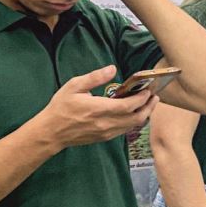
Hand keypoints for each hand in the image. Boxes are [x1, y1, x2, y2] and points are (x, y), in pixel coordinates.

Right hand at [39, 65, 157, 149]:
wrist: (51, 132)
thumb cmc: (60, 108)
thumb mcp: (74, 86)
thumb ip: (95, 77)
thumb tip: (112, 68)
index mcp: (99, 109)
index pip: (129, 105)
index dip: (142, 98)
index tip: (148, 89)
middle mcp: (106, 123)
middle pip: (136, 118)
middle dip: (148, 107)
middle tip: (154, 97)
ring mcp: (106, 132)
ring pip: (132, 126)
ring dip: (143, 115)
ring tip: (148, 104)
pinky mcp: (104, 137)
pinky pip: (124, 130)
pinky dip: (133, 122)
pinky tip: (133, 113)